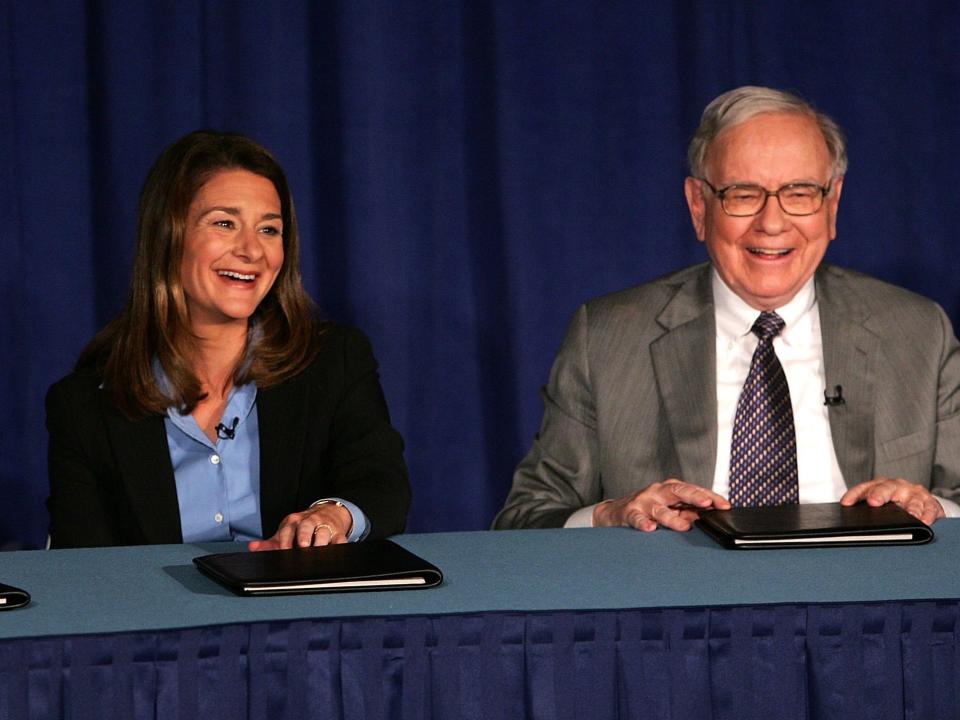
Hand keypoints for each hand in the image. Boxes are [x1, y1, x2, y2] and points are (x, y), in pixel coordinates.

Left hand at [248, 502, 353, 550]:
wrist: (329, 512)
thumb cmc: (304, 526)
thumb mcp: (287, 531)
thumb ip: (271, 543)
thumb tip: (253, 548)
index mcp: (294, 521)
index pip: (287, 530)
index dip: (285, 541)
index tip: (282, 551)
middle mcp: (309, 522)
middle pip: (306, 527)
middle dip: (304, 536)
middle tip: (302, 546)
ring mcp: (325, 526)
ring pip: (324, 532)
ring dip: (321, 541)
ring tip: (318, 550)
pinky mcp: (339, 533)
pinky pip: (341, 539)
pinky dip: (340, 545)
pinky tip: (337, 550)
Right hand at [593, 479, 730, 531]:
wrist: (614, 512)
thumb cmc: (648, 510)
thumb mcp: (670, 509)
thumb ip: (689, 512)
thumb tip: (712, 518)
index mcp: (671, 489)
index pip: (694, 490)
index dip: (710, 497)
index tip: (725, 505)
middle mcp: (658, 492)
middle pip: (678, 491)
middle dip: (695, 496)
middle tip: (708, 504)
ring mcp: (644, 501)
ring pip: (659, 508)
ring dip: (672, 518)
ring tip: (684, 526)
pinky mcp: (630, 512)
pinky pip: (637, 518)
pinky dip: (643, 523)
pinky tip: (650, 528)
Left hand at [841, 477, 944, 524]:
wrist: (921, 503)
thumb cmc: (896, 505)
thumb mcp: (882, 506)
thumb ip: (868, 510)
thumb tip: (849, 519)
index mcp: (881, 486)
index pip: (864, 488)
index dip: (854, 494)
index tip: (846, 502)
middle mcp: (898, 487)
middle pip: (887, 488)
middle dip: (879, 494)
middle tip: (873, 501)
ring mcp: (915, 494)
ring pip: (913, 499)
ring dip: (911, 507)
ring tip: (910, 514)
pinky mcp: (931, 503)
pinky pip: (930, 508)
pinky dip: (928, 514)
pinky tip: (925, 521)